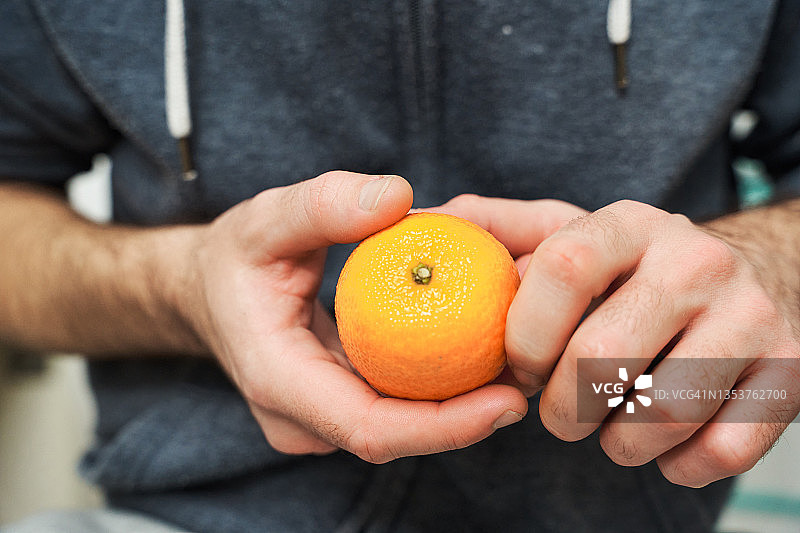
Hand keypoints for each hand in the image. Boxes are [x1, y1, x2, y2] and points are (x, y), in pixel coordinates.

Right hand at [180, 172, 527, 462]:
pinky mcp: (335, 411)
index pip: (369, 428)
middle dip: (470, 417)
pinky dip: (440, 386)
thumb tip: (396, 196)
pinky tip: (482, 351)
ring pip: (402, 429)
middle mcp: (300, 420)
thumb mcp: (269, 217)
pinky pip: (396, 408)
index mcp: (278, 381)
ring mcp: (317, 422)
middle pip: (398, 437)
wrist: (208, 291)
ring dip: (463, 404)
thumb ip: (324, 204)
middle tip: (535, 370)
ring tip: (521, 360)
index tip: (507, 402)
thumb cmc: (236, 256)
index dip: (443, 427)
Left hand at [434, 195, 799, 486]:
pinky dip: (680, 465)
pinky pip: (721, 449)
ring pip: (658, 414)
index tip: (518, 366)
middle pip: (602, 357)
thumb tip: (419, 221)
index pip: (562, 267)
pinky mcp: (789, 371)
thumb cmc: (630, 273)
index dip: (525, 332)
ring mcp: (751, 314)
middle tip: (559, 415)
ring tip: (609, 427)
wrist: (750, 279)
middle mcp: (695, 260)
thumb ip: (496, 231)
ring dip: (617, 442)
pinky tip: (666, 445)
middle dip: (560, 409)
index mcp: (627, 223)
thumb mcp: (571, 235)